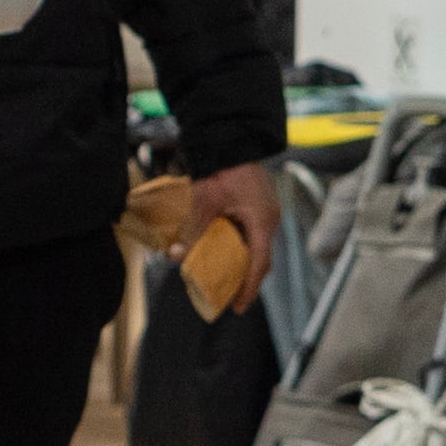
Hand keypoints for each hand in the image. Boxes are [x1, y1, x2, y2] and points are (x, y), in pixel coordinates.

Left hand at [185, 157, 280, 312]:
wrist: (233, 140)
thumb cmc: (222, 168)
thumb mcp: (204, 201)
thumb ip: (192, 230)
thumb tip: (175, 256)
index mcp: (262, 221)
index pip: (259, 263)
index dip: (249, 287)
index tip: (239, 306)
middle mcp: (269, 220)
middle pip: (261, 259)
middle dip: (247, 281)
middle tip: (231, 299)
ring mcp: (267, 213)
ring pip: (257, 248)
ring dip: (243, 264)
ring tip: (226, 281)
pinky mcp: (259, 208)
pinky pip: (253, 236)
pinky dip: (241, 248)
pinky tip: (225, 255)